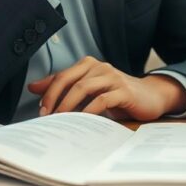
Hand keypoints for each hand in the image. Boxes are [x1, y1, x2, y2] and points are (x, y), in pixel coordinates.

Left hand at [28, 56, 185, 120]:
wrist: (151, 97)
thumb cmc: (118, 94)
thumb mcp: (90, 90)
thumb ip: (64, 86)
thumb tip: (34, 87)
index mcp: (90, 65)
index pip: (62, 75)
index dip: (49, 92)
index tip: (41, 110)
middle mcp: (100, 67)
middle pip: (70, 80)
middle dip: (55, 99)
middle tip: (47, 116)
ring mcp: (113, 78)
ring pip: (84, 88)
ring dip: (68, 105)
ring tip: (61, 120)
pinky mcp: (124, 91)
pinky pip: (102, 99)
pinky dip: (89, 110)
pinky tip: (83, 121)